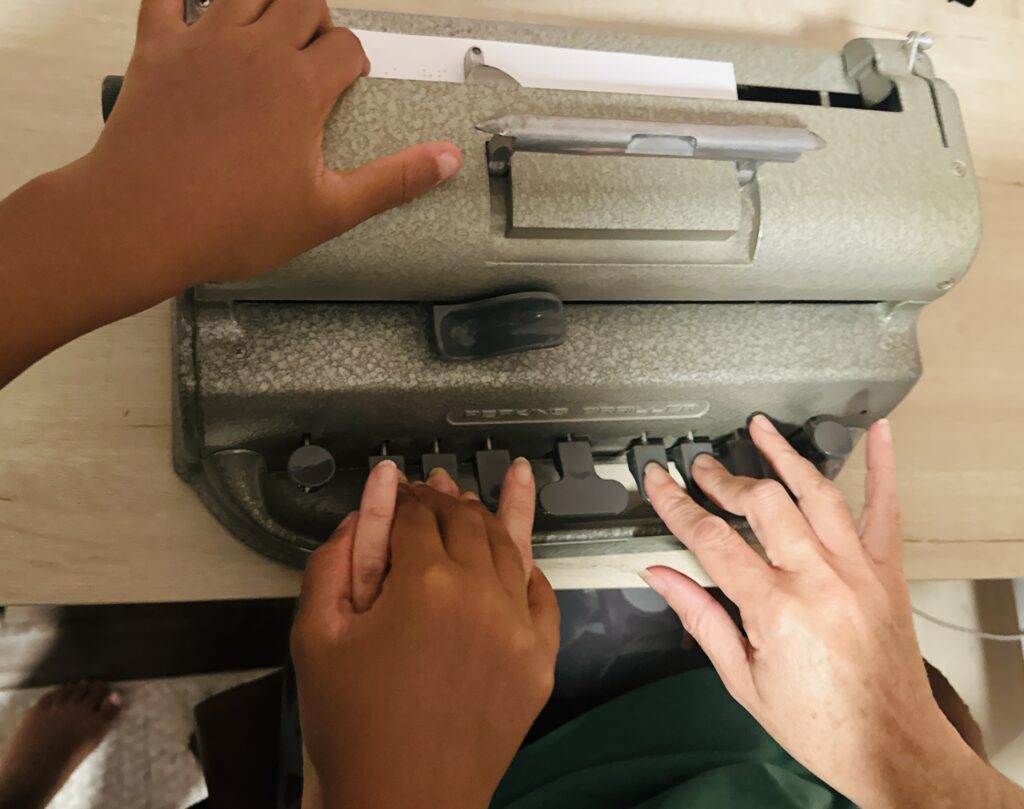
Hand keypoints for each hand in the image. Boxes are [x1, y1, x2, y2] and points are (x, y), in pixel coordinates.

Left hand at [87, 0, 462, 284]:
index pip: (346, 46)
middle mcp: (256, 52)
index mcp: (301, 87)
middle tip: (313, 48)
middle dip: (316, 18)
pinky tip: (190, 4)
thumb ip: (393, 180)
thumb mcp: (328, 211)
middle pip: (301, 0)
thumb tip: (444, 160)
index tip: (347, 81)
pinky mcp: (157, 50)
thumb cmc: (227, 222)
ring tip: (269, 25)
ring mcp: (202, 44)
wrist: (142, 222)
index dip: (354, 61)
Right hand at [291, 459, 557, 808]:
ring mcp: (518, 626)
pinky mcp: (540, 658)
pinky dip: (528, 566)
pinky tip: (521, 550)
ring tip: (485, 490)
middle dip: (443, 499)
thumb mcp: (316, 635)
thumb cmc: (353, 727)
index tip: (393, 492)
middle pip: (465, 520)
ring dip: (488, 516)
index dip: (400, 497)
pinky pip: (541, 593)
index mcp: (424, 584)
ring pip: (509, 546)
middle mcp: (481, 594)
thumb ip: (335, 557)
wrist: (403, 802)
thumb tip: (367, 500)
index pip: (415, 514)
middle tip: (430, 487)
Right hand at [641, 416, 1009, 808]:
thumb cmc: (820, 724)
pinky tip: (875, 434)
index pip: (712, 539)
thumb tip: (661, 578)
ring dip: (784, 455)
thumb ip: (701, 620)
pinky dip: (882, 467)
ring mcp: (858, 571)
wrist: (890, 746)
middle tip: (701, 468)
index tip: (660, 483)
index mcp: (776, 611)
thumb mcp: (743, 681)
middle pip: (762, 503)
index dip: (677, 505)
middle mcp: (818, 581)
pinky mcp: (888, 572)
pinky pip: (886, 509)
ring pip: (816, 493)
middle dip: (723, 478)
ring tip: (760, 429)